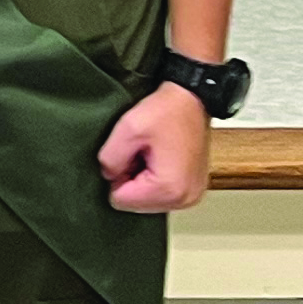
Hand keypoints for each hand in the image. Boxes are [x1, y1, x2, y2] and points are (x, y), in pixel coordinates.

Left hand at [100, 82, 214, 212]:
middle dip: (131, 179)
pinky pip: (162, 194)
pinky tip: (161, 158)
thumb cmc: (167, 111)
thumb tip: (109, 176)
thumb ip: (109, 159)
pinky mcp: (193, 189)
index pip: (120, 200)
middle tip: (143, 152)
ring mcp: (191, 196)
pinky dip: (156, 179)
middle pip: (135, 204)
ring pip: (147, 200)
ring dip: (143, 179)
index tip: (131, 154)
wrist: (193, 99)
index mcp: (168, 189)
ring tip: (153, 153)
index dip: (117, 175)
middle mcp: (184, 199)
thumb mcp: (128, 129)